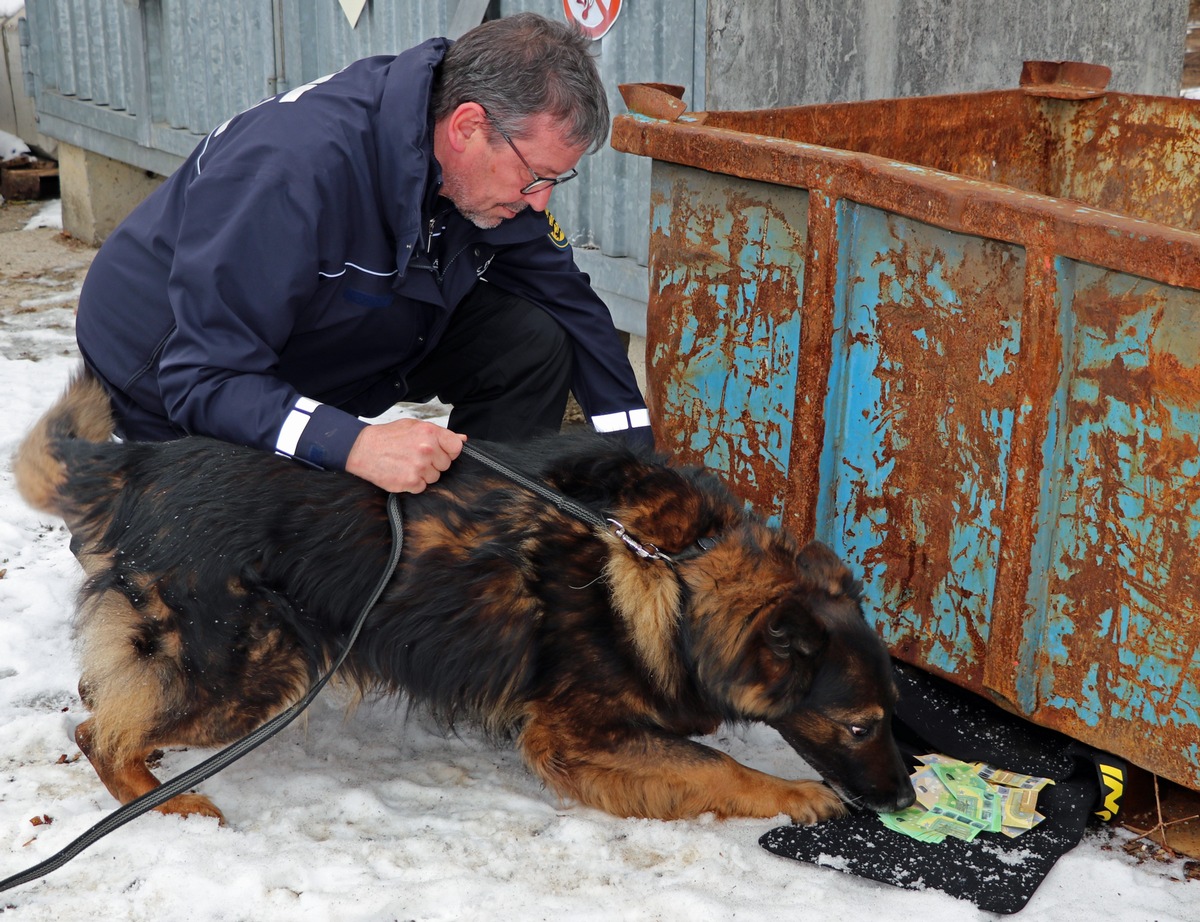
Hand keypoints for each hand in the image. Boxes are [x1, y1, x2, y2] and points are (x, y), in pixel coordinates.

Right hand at [345, 418, 466, 492]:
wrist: (362, 450)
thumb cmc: (388, 437)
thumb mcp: (414, 426)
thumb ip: (440, 433)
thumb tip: (462, 439)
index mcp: (430, 432)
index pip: (456, 447)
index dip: (449, 451)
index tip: (439, 452)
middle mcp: (427, 449)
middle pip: (446, 465)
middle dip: (434, 463)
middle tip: (415, 457)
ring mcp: (419, 467)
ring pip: (435, 477)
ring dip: (424, 474)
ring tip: (407, 464)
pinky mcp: (410, 482)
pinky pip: (422, 487)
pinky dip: (413, 483)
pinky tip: (402, 473)